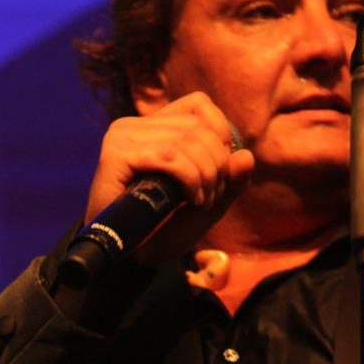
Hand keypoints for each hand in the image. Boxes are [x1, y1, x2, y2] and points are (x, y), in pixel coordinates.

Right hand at [85, 92, 254, 263]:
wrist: (128, 258)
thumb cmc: (162, 230)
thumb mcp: (207, 205)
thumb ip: (230, 183)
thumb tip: (247, 156)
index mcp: (154, 127)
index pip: (199, 104)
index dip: (221, 134)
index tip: (221, 173)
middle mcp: (135, 125)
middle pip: (197, 125)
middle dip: (217, 164)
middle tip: (212, 198)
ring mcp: (123, 137)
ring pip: (185, 139)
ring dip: (205, 175)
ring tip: (201, 203)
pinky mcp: (116, 155)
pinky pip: (169, 155)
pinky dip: (190, 178)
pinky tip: (190, 200)